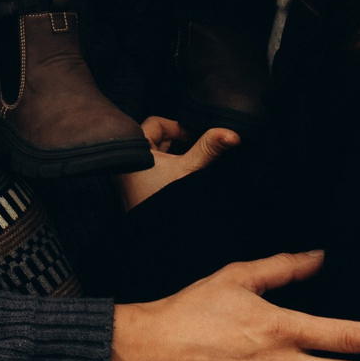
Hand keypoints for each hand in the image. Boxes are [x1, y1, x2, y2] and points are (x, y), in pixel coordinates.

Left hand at [117, 116, 237, 210]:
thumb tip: (231, 133)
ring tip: (190, 163)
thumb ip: (208, 149)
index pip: (156, 123)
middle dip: (179, 142)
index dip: (178, 128)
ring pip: (158, 153)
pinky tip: (181, 176)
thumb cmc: (162, 202)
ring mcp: (131, 173)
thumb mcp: (188, 170)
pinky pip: (155, 167)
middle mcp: (128, 159)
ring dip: (176, 155)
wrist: (155, 238)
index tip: (195, 138)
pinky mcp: (137, 186)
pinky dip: (170, 167)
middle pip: (157, 137)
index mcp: (133, 149)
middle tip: (196, 150)